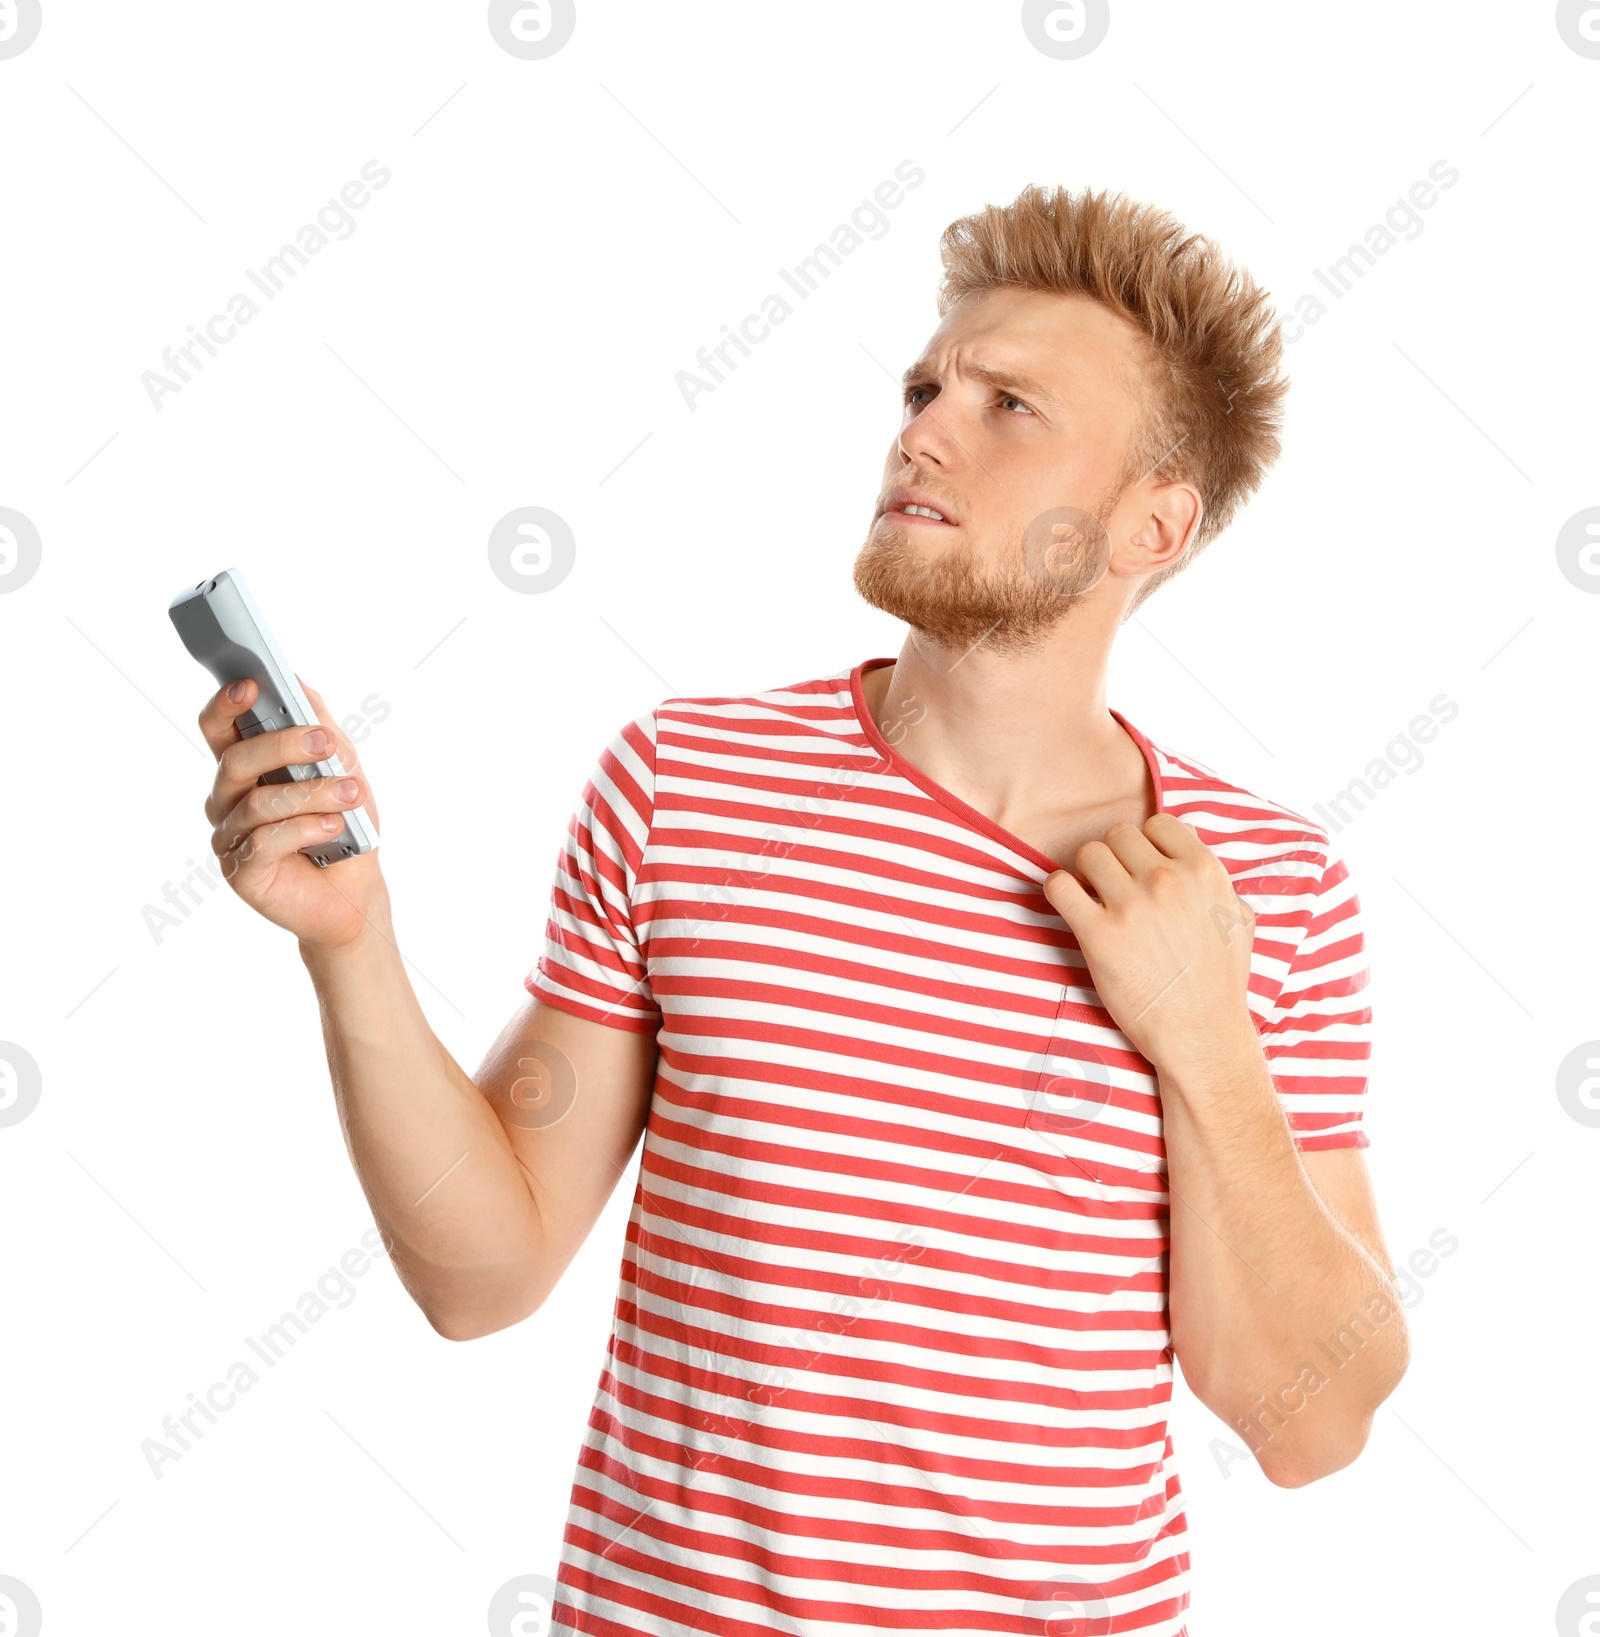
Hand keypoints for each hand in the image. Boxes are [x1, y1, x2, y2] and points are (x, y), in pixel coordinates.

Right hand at [198, 674, 387, 953]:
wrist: (356, 891)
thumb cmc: (344, 826)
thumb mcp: (341, 767)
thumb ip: (319, 725)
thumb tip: (297, 681)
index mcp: (244, 769)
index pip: (218, 728)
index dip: (226, 704)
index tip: (251, 684)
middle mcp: (227, 800)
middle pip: (236, 760)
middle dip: (284, 745)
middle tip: (327, 743)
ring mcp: (229, 837)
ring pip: (258, 802)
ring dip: (312, 793)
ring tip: (352, 793)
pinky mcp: (240, 872)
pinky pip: (264, 841)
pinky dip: (306, 828)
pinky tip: (334, 827)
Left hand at [1043, 814, 1256, 1070]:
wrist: (1202, 1035)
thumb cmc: (1221, 983)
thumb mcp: (1238, 921)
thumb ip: (1218, 882)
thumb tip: (1195, 847)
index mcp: (1204, 870)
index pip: (1158, 824)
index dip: (1146, 845)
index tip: (1142, 869)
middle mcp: (1167, 880)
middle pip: (1118, 835)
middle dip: (1115, 859)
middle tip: (1116, 889)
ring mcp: (1132, 905)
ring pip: (1088, 853)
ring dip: (1087, 875)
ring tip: (1096, 901)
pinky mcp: (1098, 934)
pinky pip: (1059, 886)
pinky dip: (1059, 892)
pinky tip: (1072, 909)